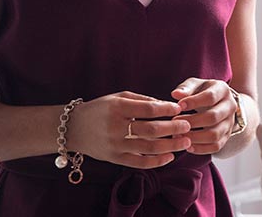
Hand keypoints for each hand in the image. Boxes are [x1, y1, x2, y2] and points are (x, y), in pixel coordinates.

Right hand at [68, 91, 191, 168]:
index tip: (179, 109)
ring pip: (148, 148)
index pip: (148, 109)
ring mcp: (114, 145)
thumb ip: (142, 100)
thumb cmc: (100, 109)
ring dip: (170, 146)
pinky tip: (170, 157)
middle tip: (187, 125)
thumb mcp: (119, 97)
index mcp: (117, 108)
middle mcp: (115, 128)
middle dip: (173, 128)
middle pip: (151, 130)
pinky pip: (139, 163)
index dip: (166, 109)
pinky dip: (156, 161)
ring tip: (185, 142)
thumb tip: (167, 106)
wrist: (74, 128)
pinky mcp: (114, 159)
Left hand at [172, 78, 236, 154]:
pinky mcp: (226, 136)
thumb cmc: (201, 92)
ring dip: (195, 137)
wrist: (217, 102)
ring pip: (215, 135)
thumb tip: (176, 94)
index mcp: (223, 90)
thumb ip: (186, 88)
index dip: (194, 102)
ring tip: (179, 136)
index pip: (210, 97)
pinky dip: (201, 149)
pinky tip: (187, 146)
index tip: (179, 106)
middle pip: (213, 117)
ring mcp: (230, 123)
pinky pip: (215, 147)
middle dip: (192, 122)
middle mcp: (230, 107)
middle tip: (175, 123)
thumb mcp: (195, 85)